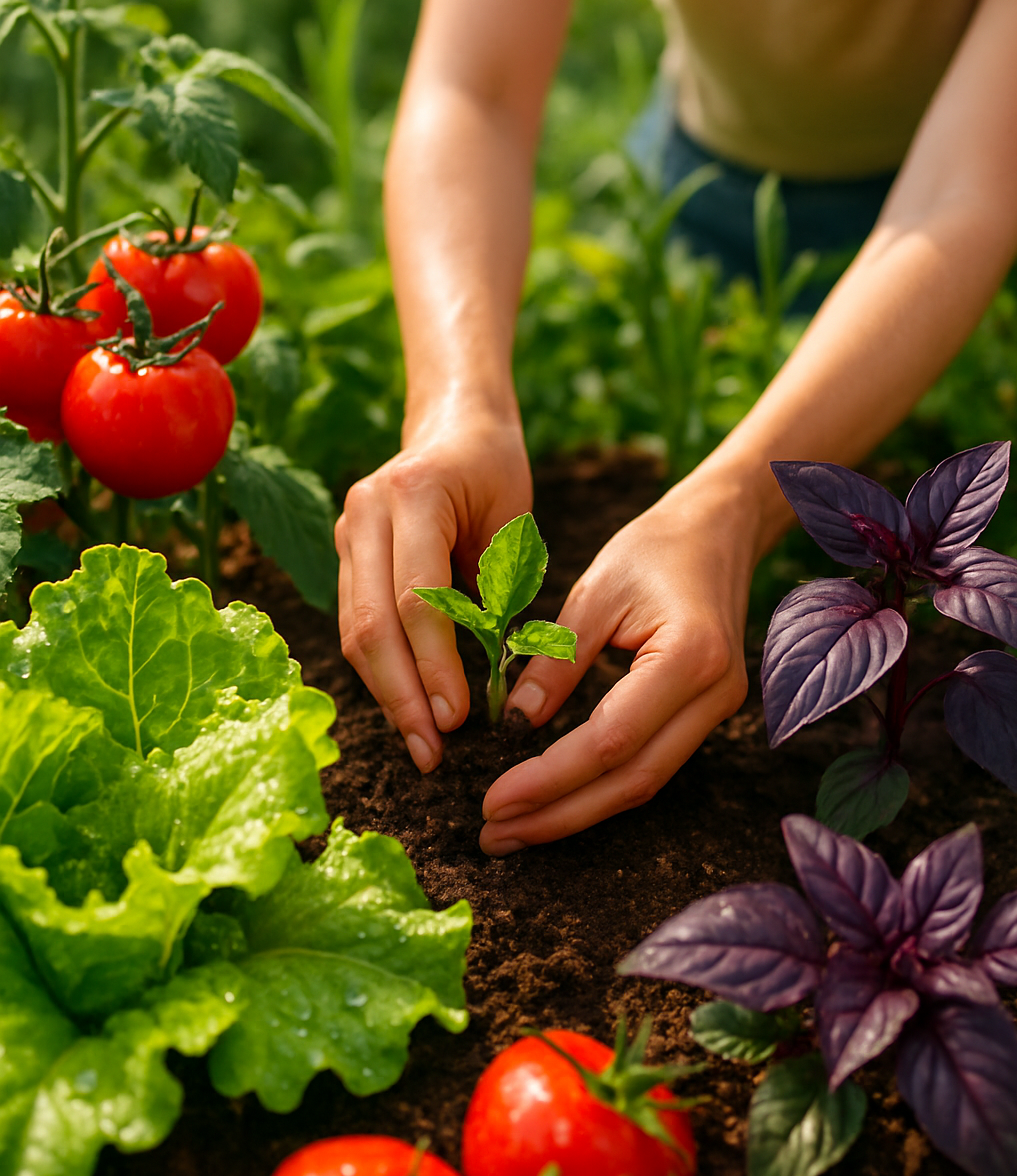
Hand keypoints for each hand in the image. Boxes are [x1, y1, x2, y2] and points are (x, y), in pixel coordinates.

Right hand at [336, 400, 531, 773]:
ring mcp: (346, 533)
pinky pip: (357, 625)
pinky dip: (382, 671)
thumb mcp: (514, 524)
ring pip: (355, 632)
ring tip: (422, 744)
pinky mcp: (344, 555)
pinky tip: (408, 709)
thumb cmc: (496, 473)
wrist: (454, 424)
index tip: (459, 718)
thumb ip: (499, 591)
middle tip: (431, 752)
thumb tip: (493, 679)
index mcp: (413, 494)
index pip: (416, 597)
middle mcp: (365, 512)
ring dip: (387, 693)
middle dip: (401, 695)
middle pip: (370, 623)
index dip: (434, 663)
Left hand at [479, 468, 757, 853]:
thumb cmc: (654, 549)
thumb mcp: (594, 592)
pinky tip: (555, 801)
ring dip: (577, 813)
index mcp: (690, 656)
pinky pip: (651, 764)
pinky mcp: (706, 715)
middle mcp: (715, 695)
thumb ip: (557, 661)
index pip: (611, 740)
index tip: (492, 800)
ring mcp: (718, 710)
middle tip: (493, 836)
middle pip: (632, 781)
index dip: (550, 779)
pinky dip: (600, 789)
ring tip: (512, 830)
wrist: (719, 531)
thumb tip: (514, 725)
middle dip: (559, 816)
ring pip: (644, 783)